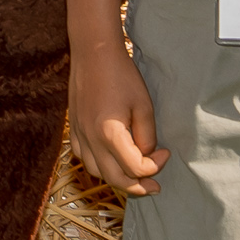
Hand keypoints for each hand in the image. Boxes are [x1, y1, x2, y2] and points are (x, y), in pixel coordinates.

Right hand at [68, 38, 161, 196]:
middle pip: (114, 178)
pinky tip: (110, 159)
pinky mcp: (73, 129)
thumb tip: (147, 155)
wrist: (93, 53)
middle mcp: (91, 139)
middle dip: (138, 186)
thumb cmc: (121, 75)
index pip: (135, 167)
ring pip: (96, 172)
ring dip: (117, 179)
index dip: (155, 166)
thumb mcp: (143, 105)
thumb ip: (147, 135)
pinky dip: (98, 166)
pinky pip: (83, 158)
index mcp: (110, 133)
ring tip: (133, 176)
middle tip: (154, 185)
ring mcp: (79, 135)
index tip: (166, 153)